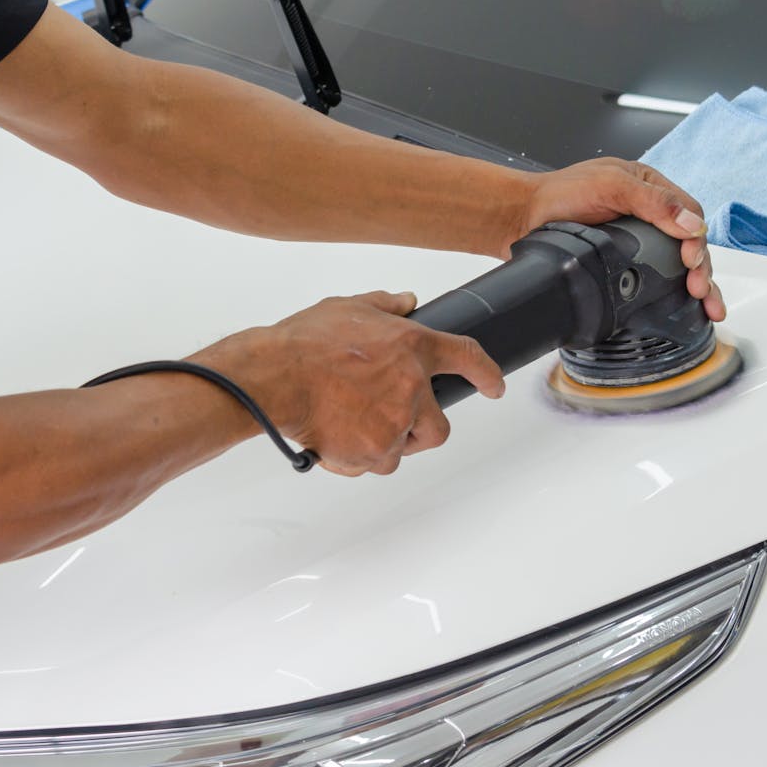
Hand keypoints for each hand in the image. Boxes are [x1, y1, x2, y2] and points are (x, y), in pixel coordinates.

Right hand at [197, 292, 504, 475]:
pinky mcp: (374, 452)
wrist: (273, 377)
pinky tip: (335, 438)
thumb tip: (406, 302)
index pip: (467, 358)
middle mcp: (412, 388)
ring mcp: (396, 424)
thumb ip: (386, 306)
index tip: (493, 386)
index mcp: (412, 346)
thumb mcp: (349, 308)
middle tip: (391, 422)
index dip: (486, 374)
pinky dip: (358, 458)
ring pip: (403, 448)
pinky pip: (375, 464)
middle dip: (421, 429)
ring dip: (384, 443)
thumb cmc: (304, 343)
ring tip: (349, 424)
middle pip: (440, 427)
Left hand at [525, 158, 725, 320]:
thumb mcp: (611, 186)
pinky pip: (651, 276)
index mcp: (650, 188)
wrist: (522, 218)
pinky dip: (669, 291)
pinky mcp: (621, 261)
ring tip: (705, 306)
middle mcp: (647, 214)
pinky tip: (681, 307)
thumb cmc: (558, 194)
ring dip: (693, 284)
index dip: (696, 239)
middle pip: (688, 244)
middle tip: (700, 291)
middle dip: (701, 269)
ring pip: (674, 263)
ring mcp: (635, 239)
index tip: (691, 261)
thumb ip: (653, 202)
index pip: (689, 214)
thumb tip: (692, 224)